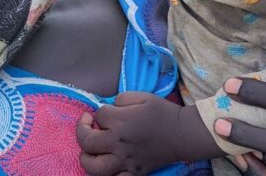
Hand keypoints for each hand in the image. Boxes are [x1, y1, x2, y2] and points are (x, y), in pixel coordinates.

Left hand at [77, 92, 218, 174]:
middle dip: (82, 130)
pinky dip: (107, 174)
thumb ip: (120, 99)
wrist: (183, 134)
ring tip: (91, 150)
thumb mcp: (142, 96)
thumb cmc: (163, 113)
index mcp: (120, 122)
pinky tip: (107, 165)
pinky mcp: (134, 173)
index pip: (98, 115)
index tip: (108, 111)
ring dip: (86, 157)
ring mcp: (125, 161)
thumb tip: (107, 109)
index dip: (99, 111)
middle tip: (88, 125)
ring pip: (93, 167)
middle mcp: (119, 143)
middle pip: (87, 141)